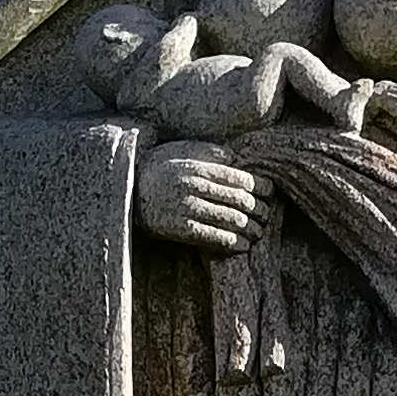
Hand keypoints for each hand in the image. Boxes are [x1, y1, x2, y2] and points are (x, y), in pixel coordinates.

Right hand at [136, 144, 267, 251]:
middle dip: (258, 209)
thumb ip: (208, 152)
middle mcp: (194, 186)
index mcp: (197, 166)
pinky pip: (215, 237)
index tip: (269, 193)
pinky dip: (234, 242)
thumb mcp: (181, 151)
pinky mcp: (180, 229)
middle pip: (239, 199)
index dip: (259, 187)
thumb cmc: (158, 168)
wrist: (127, 189)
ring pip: (230, 219)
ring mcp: (187, 208)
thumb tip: (235, 157)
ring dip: (250, 228)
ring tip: (259, 232)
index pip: (239, 178)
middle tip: (267, 215)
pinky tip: (243, 245)